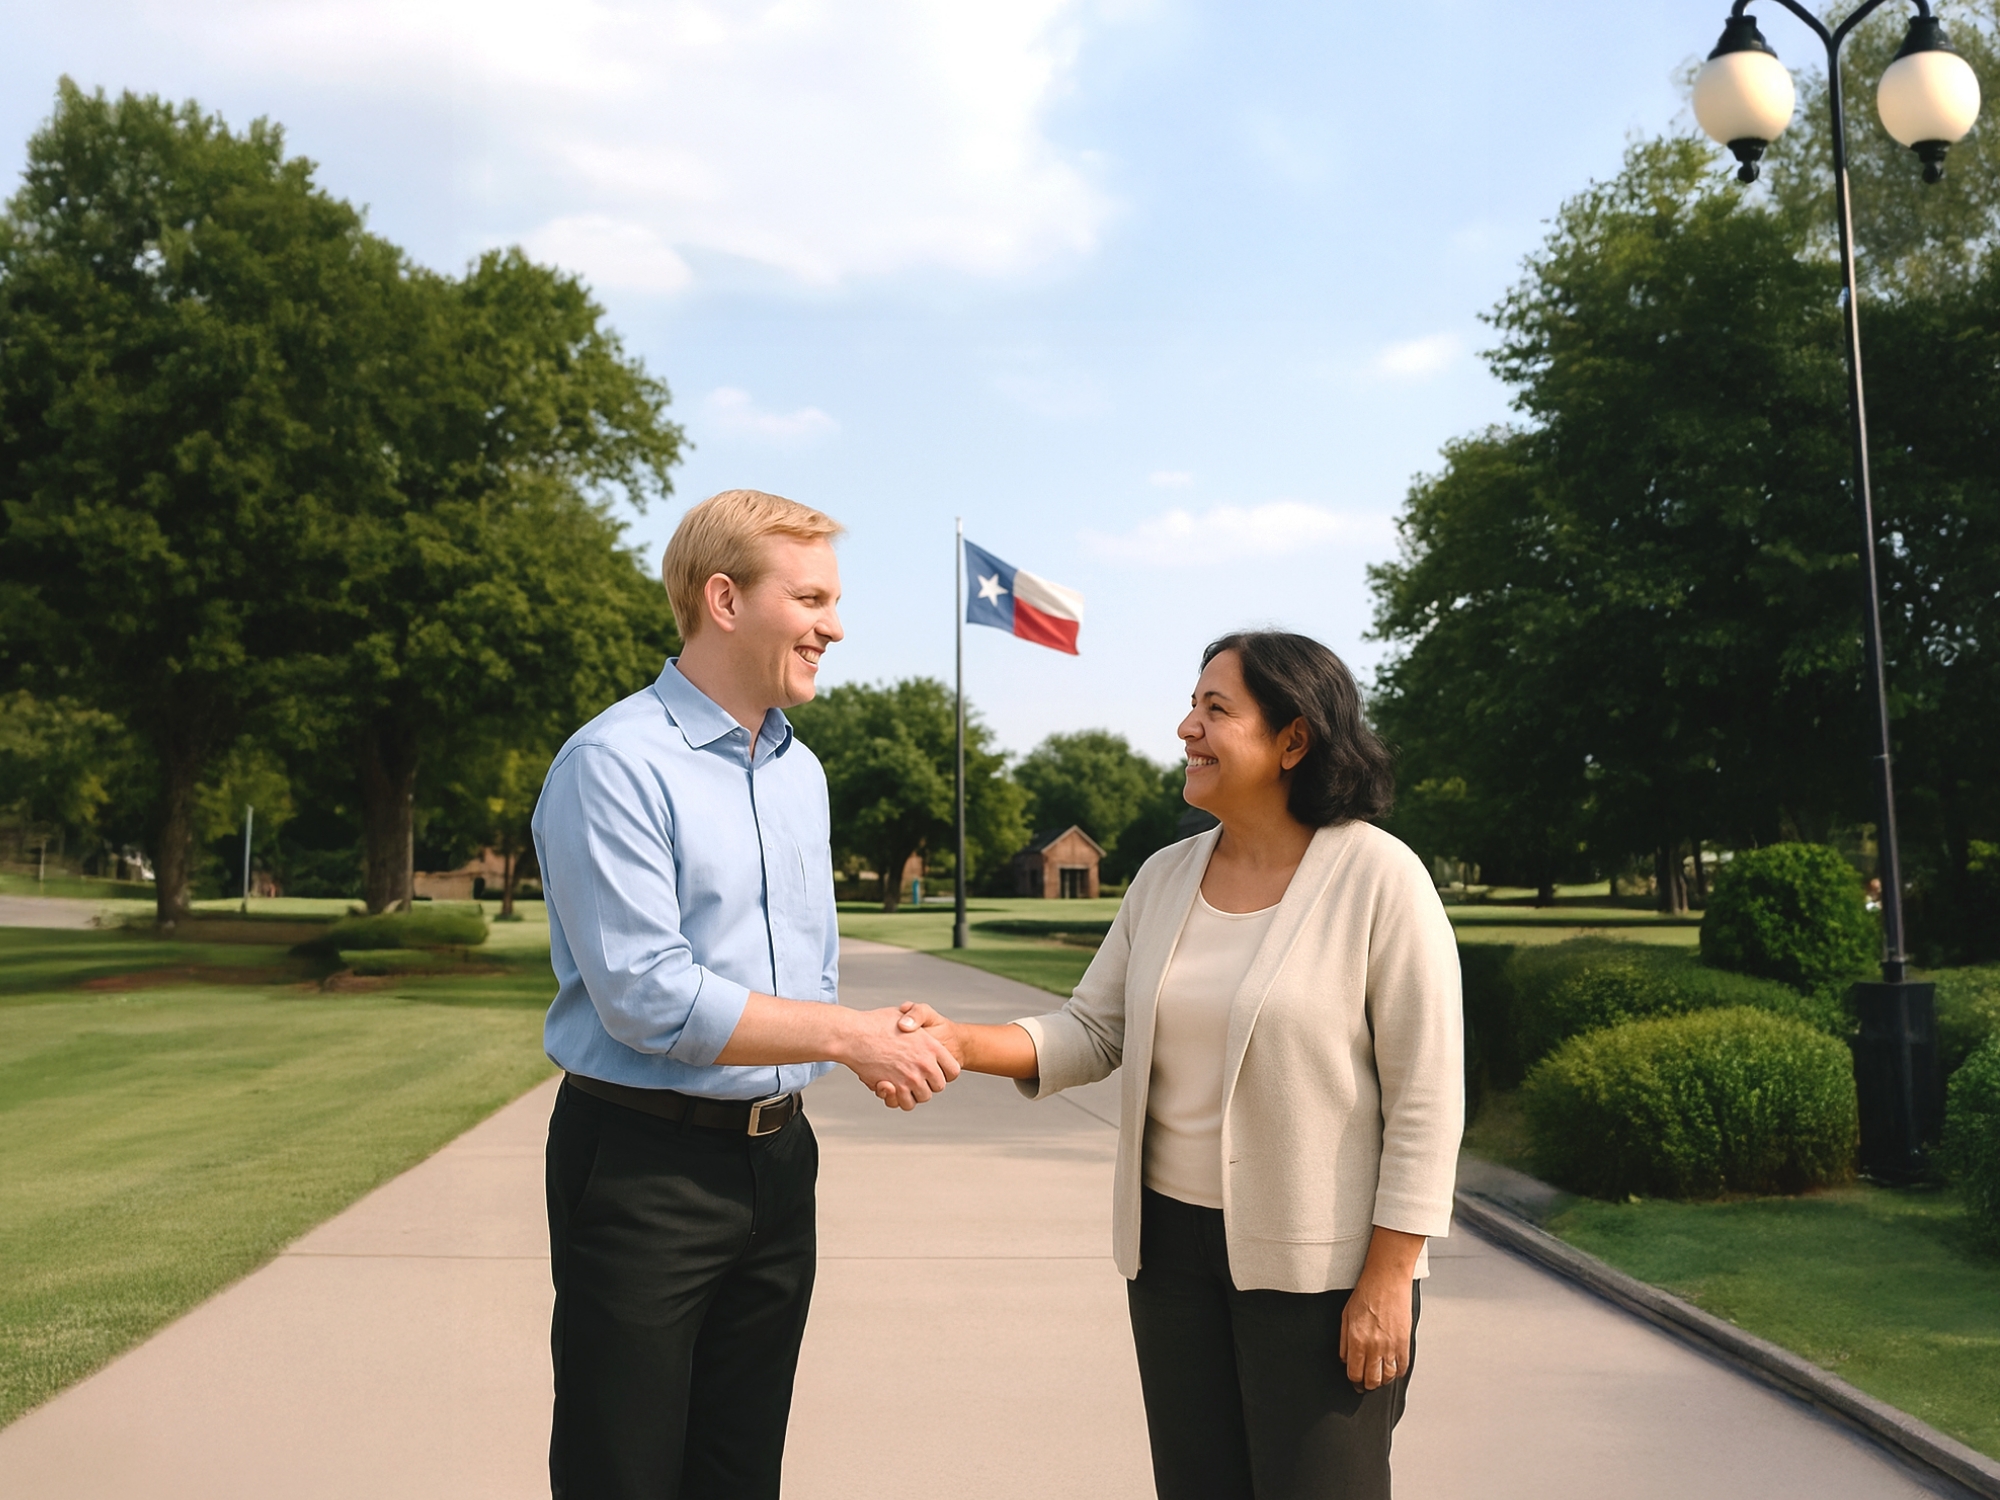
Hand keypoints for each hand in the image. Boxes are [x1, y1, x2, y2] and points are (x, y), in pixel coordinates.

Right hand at [841, 1005, 959, 1109]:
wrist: (854, 1035)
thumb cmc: (874, 1024)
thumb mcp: (903, 1015)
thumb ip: (915, 1023)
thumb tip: (914, 1025)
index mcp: (931, 1046)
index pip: (953, 1070)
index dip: (946, 1073)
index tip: (936, 1072)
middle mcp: (925, 1064)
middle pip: (939, 1086)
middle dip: (929, 1084)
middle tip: (916, 1078)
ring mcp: (911, 1078)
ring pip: (924, 1097)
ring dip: (914, 1093)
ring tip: (903, 1084)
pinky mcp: (896, 1088)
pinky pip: (907, 1103)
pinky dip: (901, 1100)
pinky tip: (893, 1089)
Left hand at [1338, 1227, 1424, 1390]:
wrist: (1386, 1280)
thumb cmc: (1366, 1294)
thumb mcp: (1345, 1316)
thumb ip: (1344, 1342)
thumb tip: (1345, 1360)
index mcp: (1357, 1340)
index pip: (1354, 1373)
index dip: (1354, 1381)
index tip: (1355, 1382)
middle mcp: (1374, 1346)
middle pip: (1372, 1380)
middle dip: (1368, 1384)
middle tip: (1367, 1382)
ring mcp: (1391, 1345)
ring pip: (1387, 1377)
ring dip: (1383, 1380)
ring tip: (1379, 1375)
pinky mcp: (1404, 1342)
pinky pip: (1402, 1367)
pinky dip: (1397, 1372)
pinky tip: (1393, 1368)